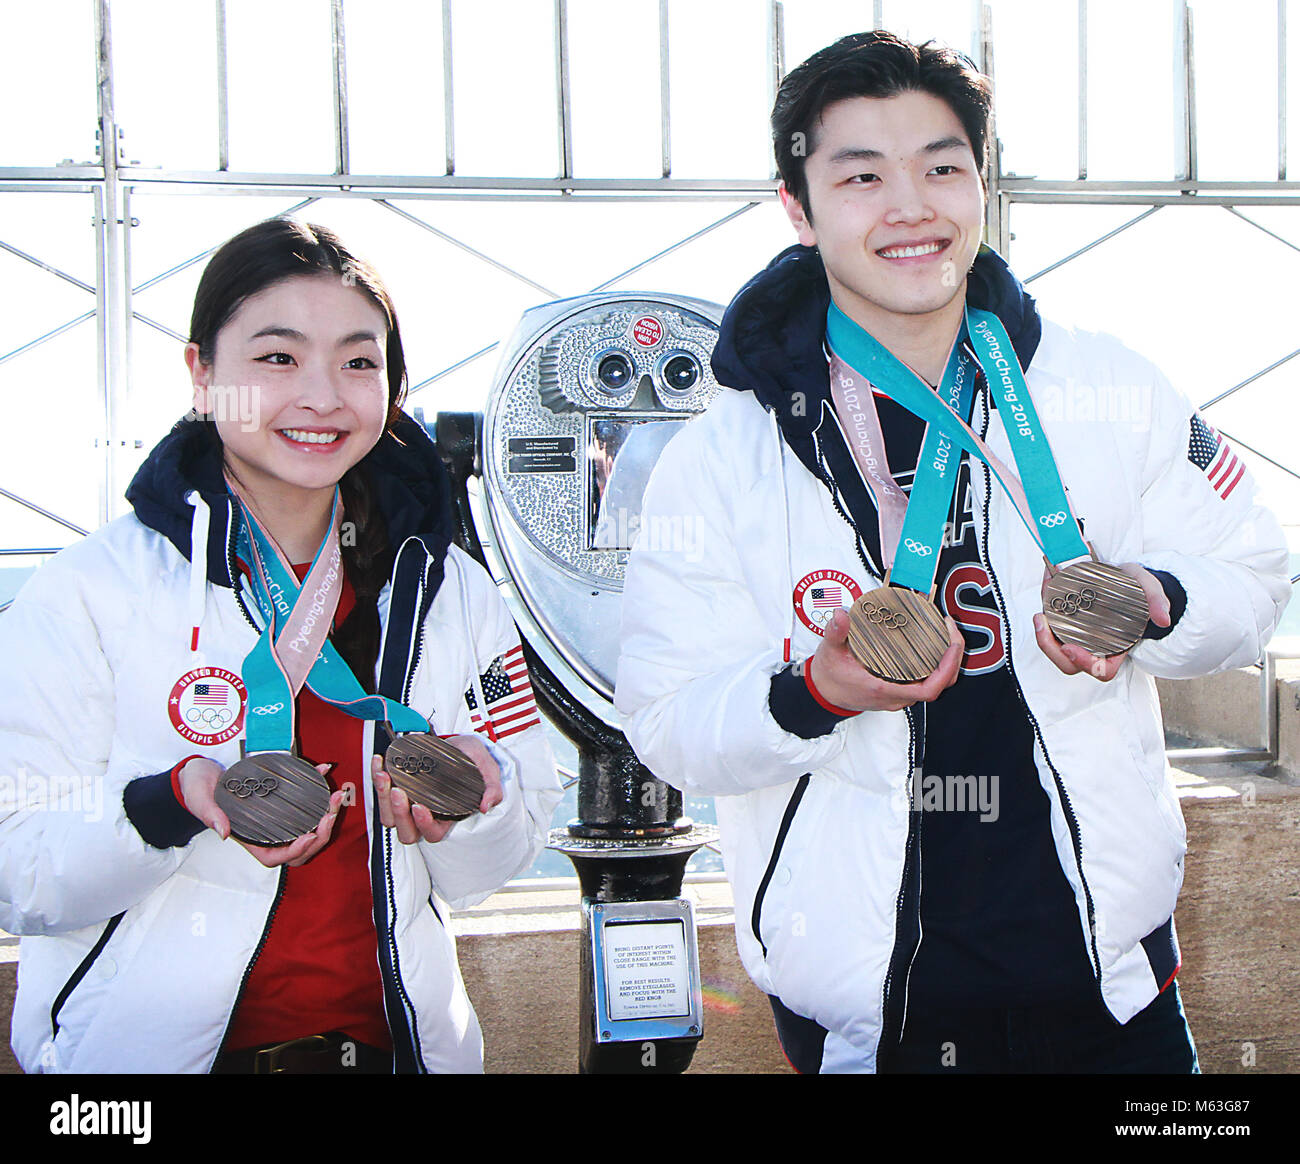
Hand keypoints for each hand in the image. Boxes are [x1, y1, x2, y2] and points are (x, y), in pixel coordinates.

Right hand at [178, 756, 350, 867]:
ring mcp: (276, 817)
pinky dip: (317, 788)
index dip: (295, 851)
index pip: (275, 857)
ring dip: (325, 815)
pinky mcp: (281, 800)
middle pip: (299, 846)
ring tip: (335, 796)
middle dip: (320, 833)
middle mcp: (265, 831)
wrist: (200, 772)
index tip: (309, 835)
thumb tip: (223, 832)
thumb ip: (211, 815)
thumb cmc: (198, 791)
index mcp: (248, 838)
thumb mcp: (200, 800)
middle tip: (331, 811)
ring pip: (308, 827)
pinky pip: (305, 802)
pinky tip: (323, 770)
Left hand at [370, 734, 503, 844]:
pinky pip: (381, 792)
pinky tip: (380, 763)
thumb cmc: (471, 760)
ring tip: (386, 775)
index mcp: (447, 816)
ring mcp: (409, 803)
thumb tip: (486, 805)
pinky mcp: (397, 788)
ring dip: (383, 797)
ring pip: (389, 817)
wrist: (458, 744)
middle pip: (406, 831)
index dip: (424, 824)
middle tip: (399, 791)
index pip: (433, 832)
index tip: (420, 806)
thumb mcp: (487, 769)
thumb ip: (491, 787)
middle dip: (399, 813)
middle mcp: (425, 814)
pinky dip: (377, 777)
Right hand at [807, 607, 964, 712]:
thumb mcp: (830, 652)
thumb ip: (835, 633)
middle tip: (950, 631)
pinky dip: (936, 664)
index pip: (928, 689)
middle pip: (940, 685)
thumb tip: (841, 616)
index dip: (946, 668)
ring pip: (935, 684)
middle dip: (953, 658)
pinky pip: (926, 681)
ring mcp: (899, 695)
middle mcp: (896, 696)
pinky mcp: (899, 691)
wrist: (822, 693)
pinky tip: (933, 646)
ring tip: (946, 635)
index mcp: (884, 690)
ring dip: (947, 661)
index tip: (950, 645)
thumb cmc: (829, 677)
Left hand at [1035, 561, 1170, 680]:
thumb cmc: (1138, 588)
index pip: (1101, 670)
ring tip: (1040, 612)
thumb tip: (1163, 618)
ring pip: (1056, 646)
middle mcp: (1096, 645)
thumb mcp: (1150, 588)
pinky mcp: (1066, 621)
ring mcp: (1079, 635)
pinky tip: (1046, 590)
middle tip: (1043, 622)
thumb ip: (1157, 600)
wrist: (1127, 576)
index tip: (1071, 648)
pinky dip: (1046, 610)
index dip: (1085, 664)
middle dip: (1051, 647)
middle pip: (1069, 662)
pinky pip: (1051, 625)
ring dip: (1043, 633)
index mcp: (1118, 647)